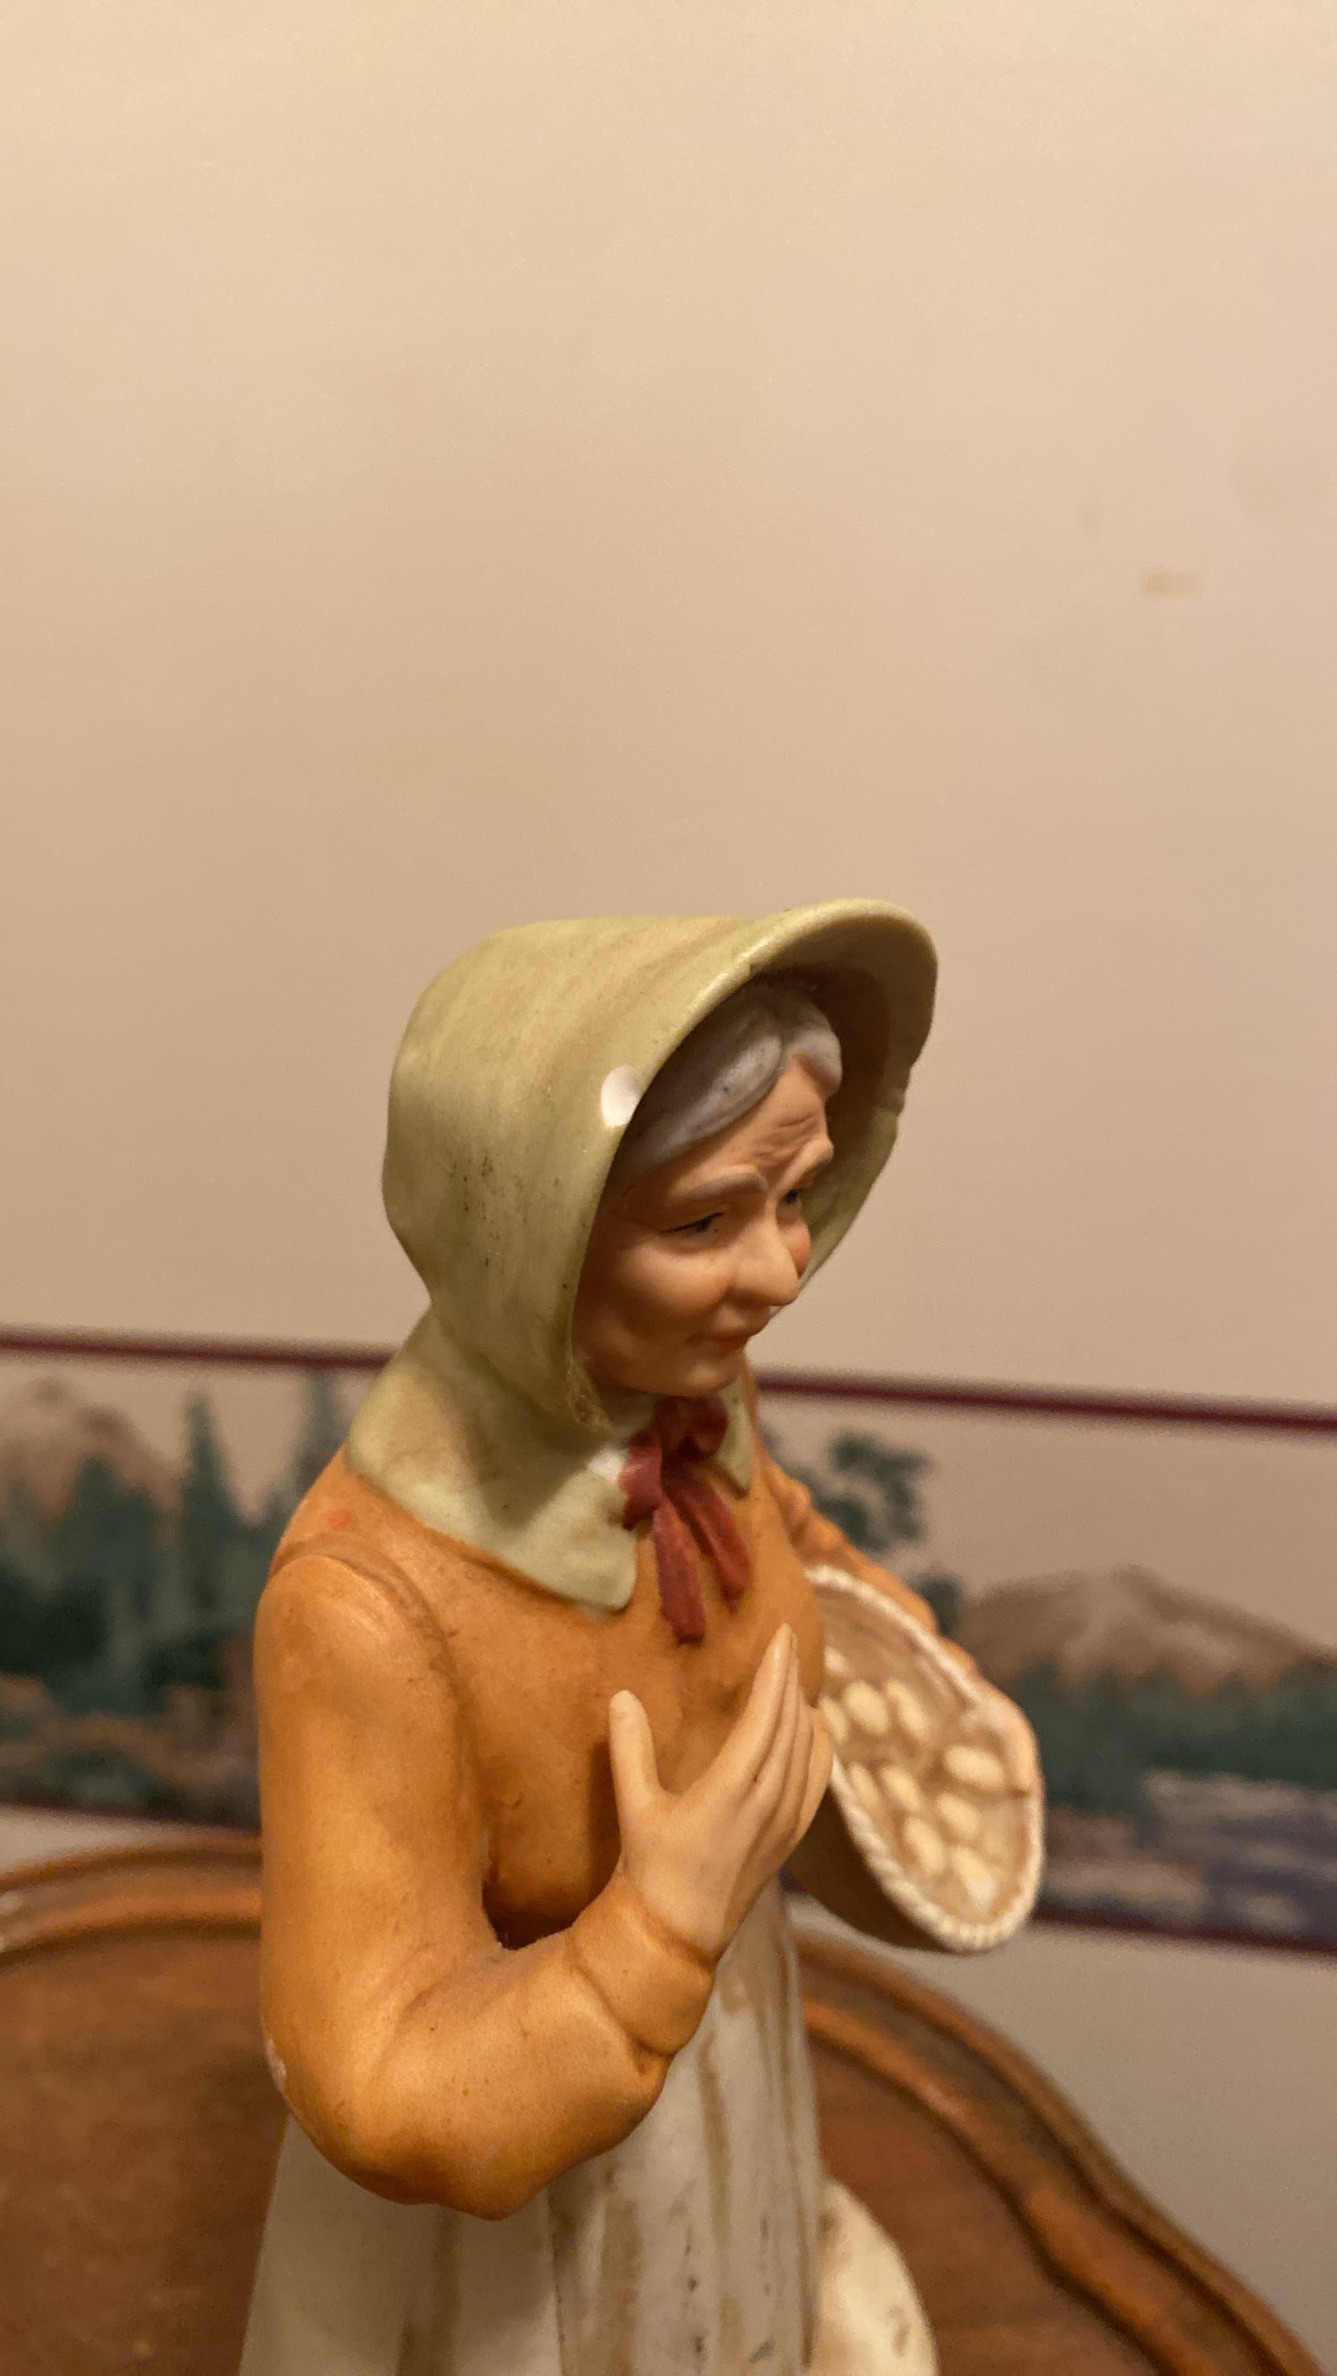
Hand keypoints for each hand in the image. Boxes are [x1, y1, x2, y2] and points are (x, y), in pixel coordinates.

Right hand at [607, 1626, 831, 1961]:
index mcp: (729, 1791)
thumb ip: (630, 1750)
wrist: (678, 1934)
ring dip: (804, 1710)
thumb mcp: (634, 1808)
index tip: (782, 1636)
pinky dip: (820, 1748)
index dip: (776, 1673)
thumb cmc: (651, 1869)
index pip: (765, 1718)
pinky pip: (818, 1783)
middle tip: (786, 1642)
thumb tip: (622, 1696)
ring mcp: (784, 1823)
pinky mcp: (791, 1838)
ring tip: (794, 1678)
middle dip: (790, 1680)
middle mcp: (766, 1804)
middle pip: (791, 1728)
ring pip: (809, 1753)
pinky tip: (814, 1729)